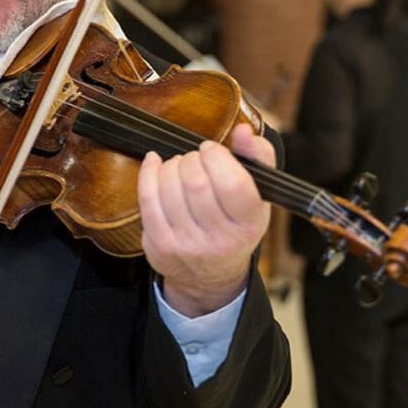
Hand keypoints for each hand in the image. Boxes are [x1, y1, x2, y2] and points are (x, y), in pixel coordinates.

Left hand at [138, 123, 274, 316]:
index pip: (233, 183)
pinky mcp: (159, 245)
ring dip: (171, 165)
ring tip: (180, 166)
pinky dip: (149, 172)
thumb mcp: (259, 196)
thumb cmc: (235, 225)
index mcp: (249, 224)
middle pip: (196, 181)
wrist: (210, 276)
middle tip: (195, 159)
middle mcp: (220, 239)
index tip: (212, 151)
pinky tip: (156, 165)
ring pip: (169, 187)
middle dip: (192, 158)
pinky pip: (147, 198)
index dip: (217, 156)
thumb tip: (243, 130)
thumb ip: (258, 157)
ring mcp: (187, 245)